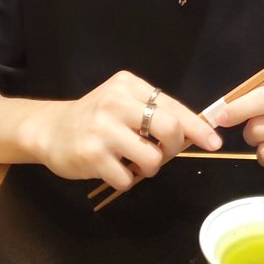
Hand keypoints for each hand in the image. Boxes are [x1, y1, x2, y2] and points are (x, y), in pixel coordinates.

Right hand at [24, 71, 221, 190]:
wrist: (50, 129)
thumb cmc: (95, 118)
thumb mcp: (123, 103)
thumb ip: (154, 112)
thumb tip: (195, 133)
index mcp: (128, 85)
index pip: (173, 106)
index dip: (197, 127)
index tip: (213, 141)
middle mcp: (116, 102)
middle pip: (169, 128)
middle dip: (174, 147)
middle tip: (164, 153)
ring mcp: (103, 129)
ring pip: (152, 158)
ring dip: (149, 168)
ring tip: (133, 161)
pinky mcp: (92, 155)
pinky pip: (128, 178)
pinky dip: (126, 179)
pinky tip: (112, 167)